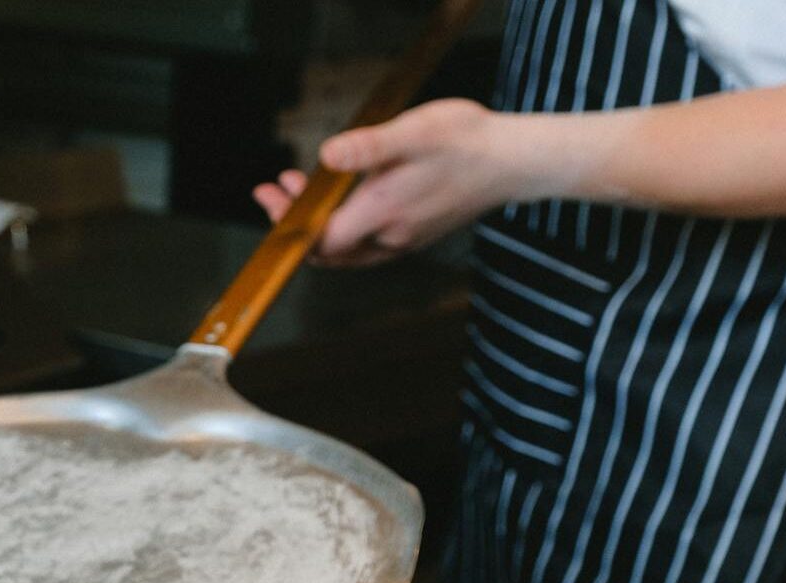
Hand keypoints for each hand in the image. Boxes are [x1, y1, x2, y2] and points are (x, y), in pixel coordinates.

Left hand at [252, 99, 524, 266]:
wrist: (515, 162)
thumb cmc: (469, 142)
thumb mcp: (415, 131)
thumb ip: (369, 147)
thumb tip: (327, 156)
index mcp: (384, 211)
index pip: (320, 239)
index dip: (288, 224)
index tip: (270, 197)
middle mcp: (391, 235)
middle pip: (327, 248)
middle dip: (295, 221)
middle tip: (274, 190)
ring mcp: (403, 239)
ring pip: (346, 248)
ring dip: (317, 222)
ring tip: (299, 186)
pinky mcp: (414, 234)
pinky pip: (366, 243)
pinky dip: (343, 225)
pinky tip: (341, 197)